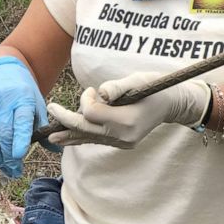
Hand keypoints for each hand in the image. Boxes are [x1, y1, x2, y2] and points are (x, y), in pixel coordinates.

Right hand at [0, 56, 54, 178]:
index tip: (20, 156)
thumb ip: (42, 127)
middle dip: (9, 156)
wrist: (1, 70)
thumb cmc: (24, 91)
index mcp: (23, 101)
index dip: (19, 141)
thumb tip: (56, 149)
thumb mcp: (37, 104)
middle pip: (3, 134)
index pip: (21, 123)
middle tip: (15, 171)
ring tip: (6, 168)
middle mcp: (4, 105)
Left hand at [46, 72, 211, 148]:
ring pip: (88, 138)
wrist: (172, 104)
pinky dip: (81, 137)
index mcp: (127, 120)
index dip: (87, 99)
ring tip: (50, 136)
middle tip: (51, 109)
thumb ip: (117, 87)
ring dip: (69, 133)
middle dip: (66, 120)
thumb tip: (100, 94)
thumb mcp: (138, 80)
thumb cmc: (155, 87)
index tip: (92, 90)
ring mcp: (122, 142)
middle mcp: (123, 136)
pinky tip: (66, 139)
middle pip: (86, 129)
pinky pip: (96, 140)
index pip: (92, 113)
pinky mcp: (121, 143)